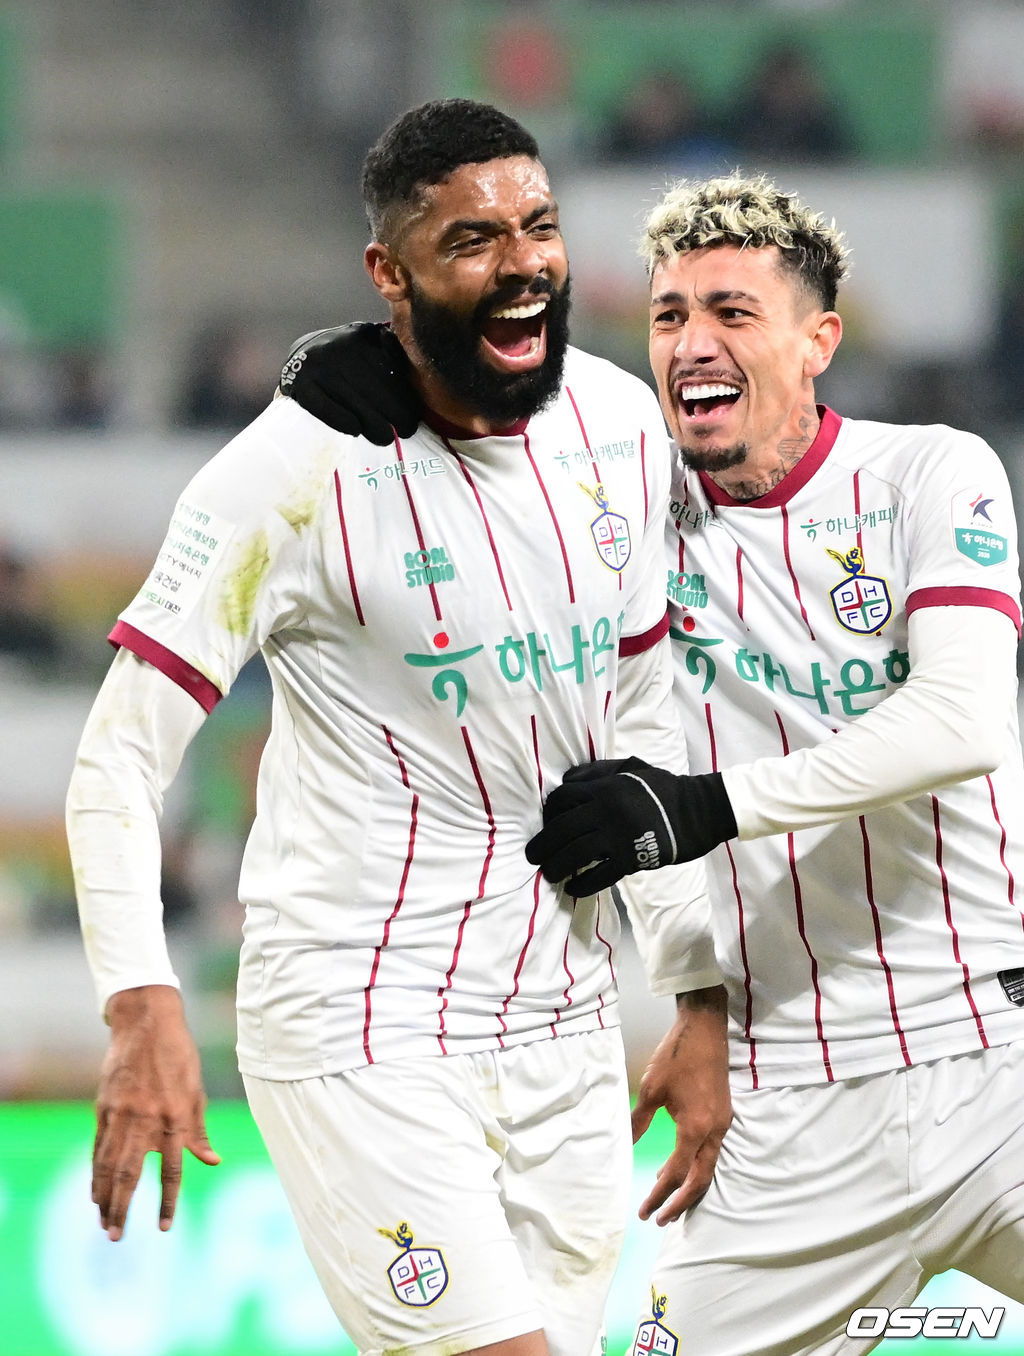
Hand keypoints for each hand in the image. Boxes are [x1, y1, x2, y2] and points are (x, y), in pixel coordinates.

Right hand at [92, 985, 219, 1239]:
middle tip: (116, 1237)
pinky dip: (95, 1171)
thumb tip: (212, 1161)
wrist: (148, 1024)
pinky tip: (94, 1190)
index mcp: (177, 1117)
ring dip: (104, 1197)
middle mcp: (148, 1119)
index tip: (163, 1227)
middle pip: (131, 1174)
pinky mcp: (105, 1106)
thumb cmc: (179, 1057)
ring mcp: (123, 1113)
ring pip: (108, 1164)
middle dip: (122, 1208)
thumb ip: (199, 1130)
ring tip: (102, 1222)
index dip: (167, 1201)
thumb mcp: (196, 1091)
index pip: (172, 1170)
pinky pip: (98, 1146)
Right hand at [278, 322, 421, 443]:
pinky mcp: (300, 383)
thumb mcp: (371, 345)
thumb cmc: (349, 359)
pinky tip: (355, 430)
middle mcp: (340, 347)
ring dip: (374, 425)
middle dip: (395, 415)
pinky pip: (324, 407)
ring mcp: (318, 365)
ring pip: (354, 402)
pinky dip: (341, 420)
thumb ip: (392, 352)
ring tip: (385, 437)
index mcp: (362, 335)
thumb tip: (417, 369)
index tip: (414, 419)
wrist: (302, 356)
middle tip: (405, 432)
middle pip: (376, 390)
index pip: (390, 373)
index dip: (406, 400)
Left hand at [525, 757, 736, 894]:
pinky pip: (600, 875)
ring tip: (549, 875)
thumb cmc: (664, 787)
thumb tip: (567, 778)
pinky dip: (583, 884)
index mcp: (603, 788)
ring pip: (576, 854)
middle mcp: (605, 811)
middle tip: (532, 856)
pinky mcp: (632, 859)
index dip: (549, 813)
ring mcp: (618, 836)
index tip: (546, 825)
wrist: (698, 810)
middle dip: (542, 845)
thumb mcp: (630, 767)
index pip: (562, 799)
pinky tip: (573, 888)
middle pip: (561, 829)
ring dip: (557, 867)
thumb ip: (597, 771)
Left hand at [632, 986, 731, 1224]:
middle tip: (659, 1219)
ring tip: (667, 1200)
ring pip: (708, 1168)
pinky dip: (696, 1167)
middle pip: (699, 1180)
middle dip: (679, 1203)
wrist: (704, 1030)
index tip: (645, 1210)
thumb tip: (625, 1146)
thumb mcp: (652, 1089)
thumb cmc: (676, 1057)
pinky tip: (680, 1165)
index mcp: (695, 1128)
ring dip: (689, 1187)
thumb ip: (639, 1121)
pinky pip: (712, 1152)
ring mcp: (722, 1124)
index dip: (660, 1195)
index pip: (677, 1174)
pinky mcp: (722, 1115)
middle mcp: (714, 1132)